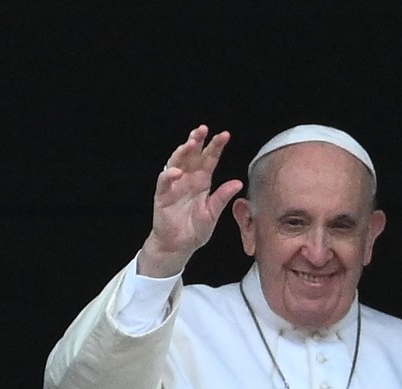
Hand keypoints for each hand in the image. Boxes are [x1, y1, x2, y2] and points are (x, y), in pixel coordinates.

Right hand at [138, 125, 243, 277]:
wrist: (178, 246)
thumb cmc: (195, 230)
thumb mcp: (213, 213)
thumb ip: (222, 197)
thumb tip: (238, 183)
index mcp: (202, 181)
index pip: (210, 159)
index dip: (216, 146)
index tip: (225, 135)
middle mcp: (188, 179)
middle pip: (192, 155)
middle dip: (197, 141)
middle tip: (203, 129)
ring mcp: (174, 185)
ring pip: (177, 162)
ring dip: (182, 151)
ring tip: (190, 142)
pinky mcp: (162, 195)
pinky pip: (164, 182)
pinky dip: (169, 175)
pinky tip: (177, 171)